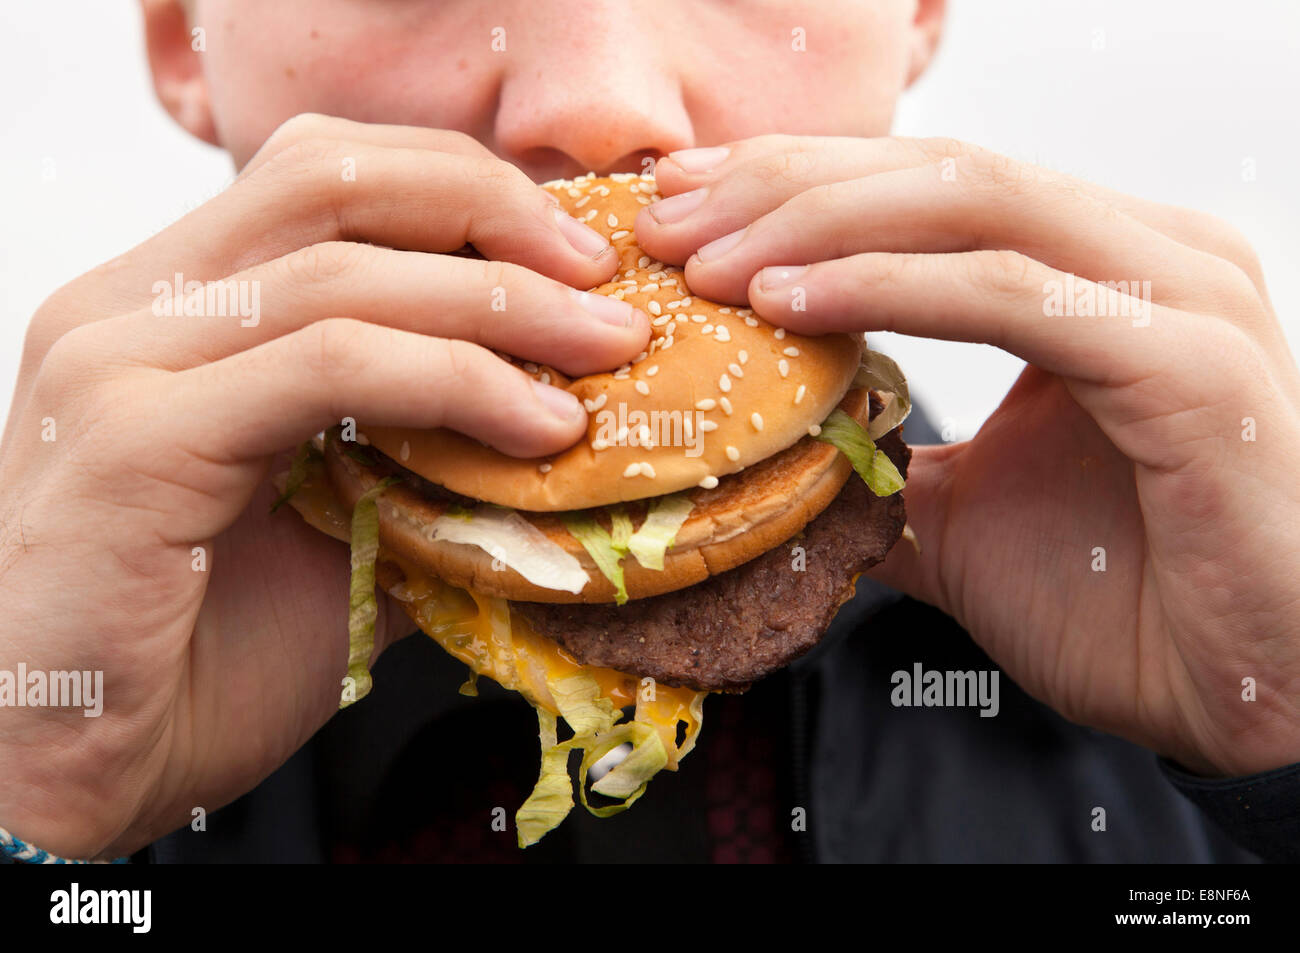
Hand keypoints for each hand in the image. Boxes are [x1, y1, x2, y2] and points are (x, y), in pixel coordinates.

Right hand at [0, 114, 648, 857]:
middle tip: (601, 281)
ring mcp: (118, 362)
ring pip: (341, 273)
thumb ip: (422, 459)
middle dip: (492, 213)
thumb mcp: (336, 531)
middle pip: (330, 178)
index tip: (570, 252)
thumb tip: (556, 432)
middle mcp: (130, 307)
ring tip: (603, 352)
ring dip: (500, 306)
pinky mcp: (134, 439)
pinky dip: (452, 384)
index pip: (322, 176)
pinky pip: (325, 368)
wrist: (73, 773)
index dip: (459, 189)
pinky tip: (537, 428)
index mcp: (170, 305)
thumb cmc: (198, 656)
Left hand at [636, 134, 1299, 776]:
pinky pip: (1012, 293)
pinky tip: (791, 302)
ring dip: (820, 226)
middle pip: (937, 173)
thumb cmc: (1122, 603)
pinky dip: (888, 289)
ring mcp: (1178, 296)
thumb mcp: (960, 518)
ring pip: (971, 204)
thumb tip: (773, 461)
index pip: (926, 188)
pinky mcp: (1189, 361)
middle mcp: (1146, 256)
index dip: (796, 184)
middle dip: (786, 190)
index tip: (687, 211)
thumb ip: (878, 467)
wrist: (1238, 699)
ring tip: (710, 265)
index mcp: (1097, 272)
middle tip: (671, 227)